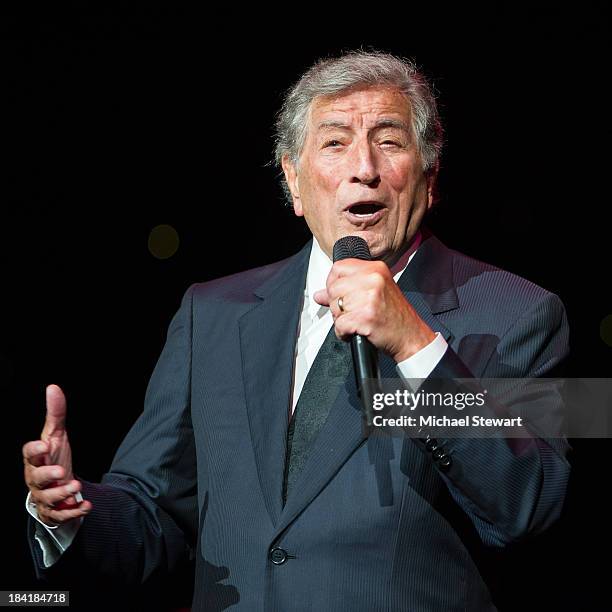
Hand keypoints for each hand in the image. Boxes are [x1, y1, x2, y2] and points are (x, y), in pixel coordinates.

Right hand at [22, 384, 91, 525]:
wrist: (56, 487)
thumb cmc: (53, 458)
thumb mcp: (56, 436)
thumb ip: (56, 414)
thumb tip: (53, 387)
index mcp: (36, 459)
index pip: (29, 454)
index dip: (34, 450)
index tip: (45, 445)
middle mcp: (36, 479)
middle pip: (36, 478)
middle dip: (47, 475)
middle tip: (61, 471)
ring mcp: (45, 496)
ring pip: (48, 498)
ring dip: (62, 493)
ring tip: (76, 486)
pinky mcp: (55, 511)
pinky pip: (62, 515)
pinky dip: (74, 511)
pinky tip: (87, 505)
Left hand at [313, 258, 435, 361]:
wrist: (411, 337)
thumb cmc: (395, 316)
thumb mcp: (374, 293)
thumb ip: (346, 289)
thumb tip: (320, 295)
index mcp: (375, 269)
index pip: (339, 267)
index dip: (332, 282)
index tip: (338, 293)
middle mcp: (373, 279)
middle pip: (334, 288)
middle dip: (337, 304)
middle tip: (351, 312)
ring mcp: (369, 297)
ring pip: (335, 306)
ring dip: (340, 319)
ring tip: (356, 322)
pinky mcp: (365, 317)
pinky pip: (339, 325)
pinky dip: (343, 333)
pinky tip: (356, 332)